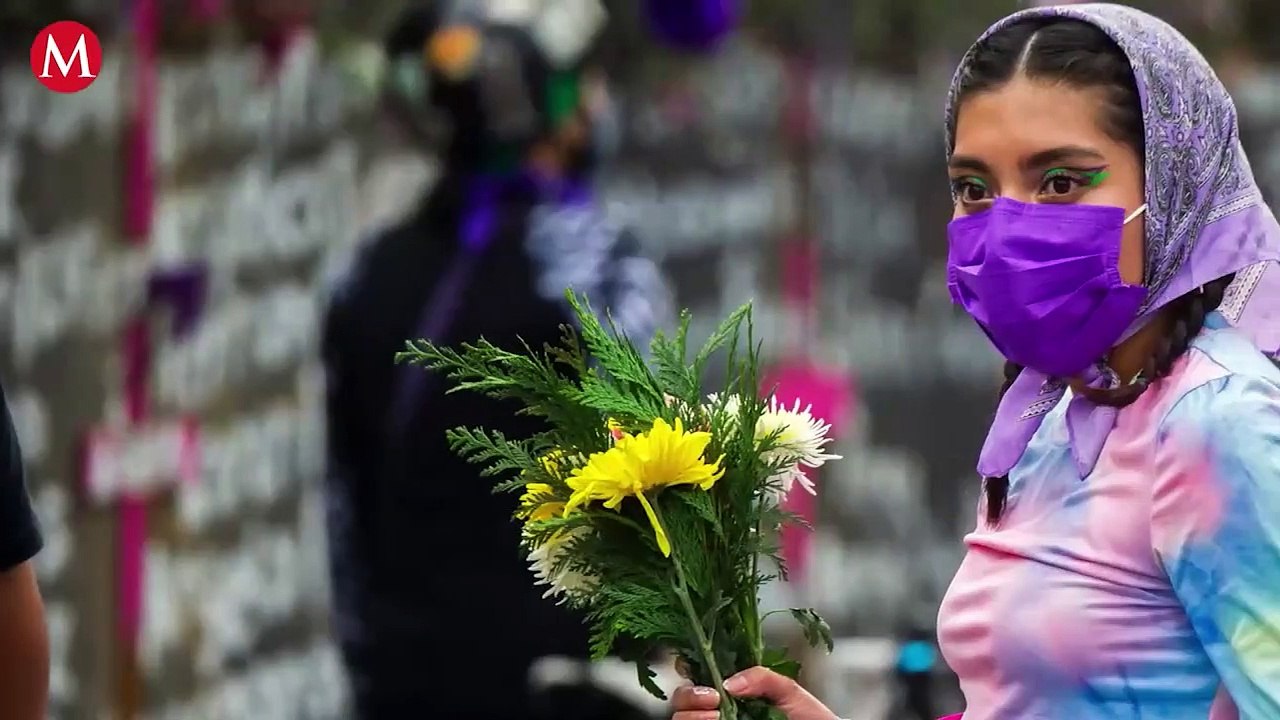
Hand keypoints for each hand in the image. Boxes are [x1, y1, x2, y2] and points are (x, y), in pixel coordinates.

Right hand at [671, 667, 838, 719]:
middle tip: (713, 698)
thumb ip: (762, 678)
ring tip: (716, 715)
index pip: (697, 678)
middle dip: (688, 697)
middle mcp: (721, 713)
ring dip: (691, 715)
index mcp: (733, 693)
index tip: (708, 677)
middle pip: (681, 702)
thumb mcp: (790, 691)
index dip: (691, 673)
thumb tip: (729, 683)